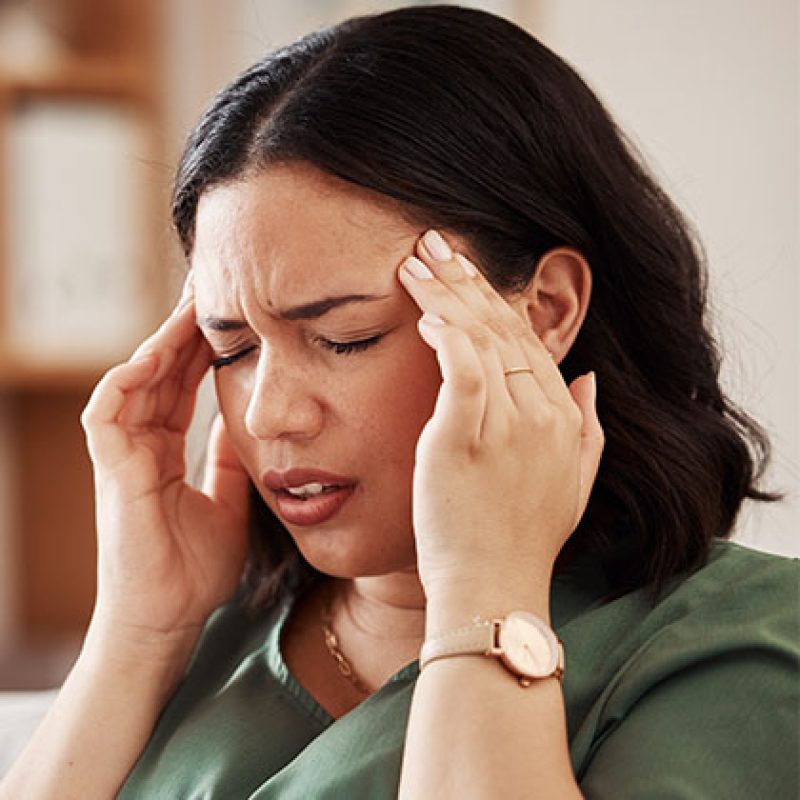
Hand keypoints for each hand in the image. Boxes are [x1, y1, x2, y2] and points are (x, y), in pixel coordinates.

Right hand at [80, 276, 250, 649]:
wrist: (170, 620)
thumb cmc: (194, 571)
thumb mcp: (227, 502)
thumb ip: (228, 461)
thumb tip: (244, 423)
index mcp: (165, 451)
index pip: (182, 384)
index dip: (202, 348)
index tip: (229, 314)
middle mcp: (140, 446)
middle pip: (160, 373)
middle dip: (183, 331)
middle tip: (210, 288)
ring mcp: (122, 457)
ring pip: (133, 383)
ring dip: (158, 345)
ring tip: (189, 308)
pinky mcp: (110, 473)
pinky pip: (106, 416)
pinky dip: (124, 384)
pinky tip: (148, 358)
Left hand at [397, 232, 603, 618]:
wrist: (493, 587)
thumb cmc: (523, 539)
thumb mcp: (573, 482)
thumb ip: (587, 426)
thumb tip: (587, 379)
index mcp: (563, 417)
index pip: (527, 341)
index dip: (494, 300)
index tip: (465, 272)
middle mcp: (541, 414)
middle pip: (502, 328)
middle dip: (465, 279)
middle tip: (433, 242)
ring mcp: (505, 426)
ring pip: (479, 340)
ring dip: (445, 295)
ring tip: (416, 263)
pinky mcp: (463, 440)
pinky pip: (462, 372)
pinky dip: (446, 336)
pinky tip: (426, 312)